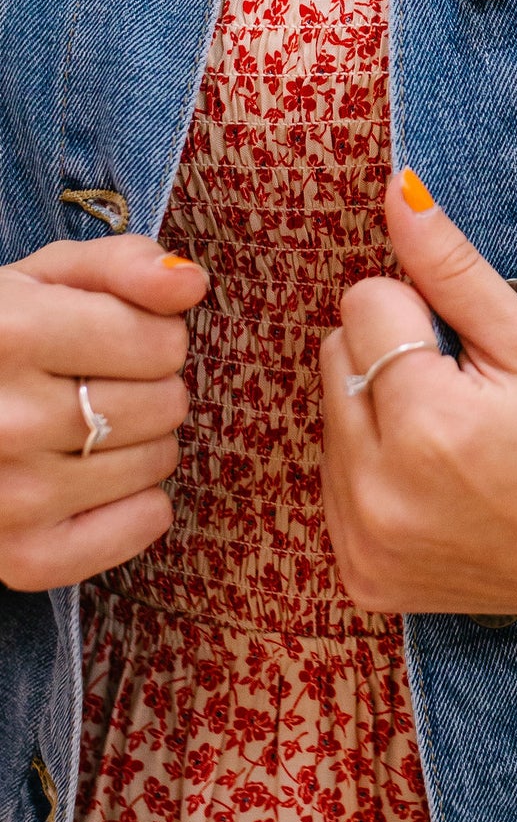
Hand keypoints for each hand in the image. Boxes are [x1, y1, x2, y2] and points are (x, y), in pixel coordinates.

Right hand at [0, 237, 208, 592]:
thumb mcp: (42, 278)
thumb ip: (122, 263)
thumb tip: (191, 283)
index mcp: (9, 335)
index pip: (161, 341)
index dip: (149, 334)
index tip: (109, 338)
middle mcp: (7, 420)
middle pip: (165, 402)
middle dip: (145, 386)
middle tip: (90, 385)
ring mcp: (13, 497)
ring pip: (160, 460)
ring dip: (140, 441)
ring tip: (80, 428)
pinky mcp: (23, 558)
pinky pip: (146, 522)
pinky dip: (138, 503)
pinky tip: (89, 479)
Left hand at [320, 171, 516, 629]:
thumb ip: (452, 268)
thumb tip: (393, 190)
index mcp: (430, 426)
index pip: (364, 303)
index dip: (422, 313)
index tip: (473, 356)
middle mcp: (381, 495)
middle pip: (335, 357)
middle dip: (393, 360)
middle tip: (469, 399)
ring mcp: (366, 545)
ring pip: (329, 418)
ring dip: (380, 415)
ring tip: (457, 446)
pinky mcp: (362, 577)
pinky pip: (333, 484)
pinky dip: (375, 473)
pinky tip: (438, 487)